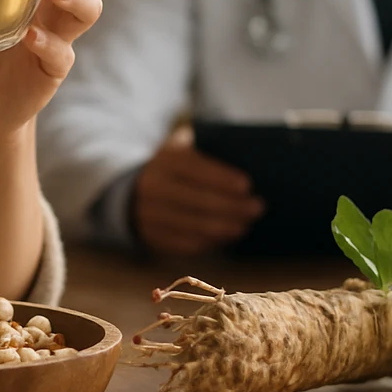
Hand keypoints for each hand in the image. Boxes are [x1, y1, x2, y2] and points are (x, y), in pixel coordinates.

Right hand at [133, 125, 265, 255]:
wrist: (134, 193)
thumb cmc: (175, 169)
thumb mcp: (183, 149)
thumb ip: (208, 148)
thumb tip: (248, 157)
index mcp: (165, 160)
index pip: (196, 168)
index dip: (222, 178)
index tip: (247, 186)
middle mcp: (153, 186)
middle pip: (198, 200)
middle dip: (232, 206)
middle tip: (257, 208)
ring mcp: (150, 214)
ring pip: (194, 225)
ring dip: (224, 227)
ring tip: (245, 225)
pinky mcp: (153, 236)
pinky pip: (186, 243)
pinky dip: (210, 242)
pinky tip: (226, 237)